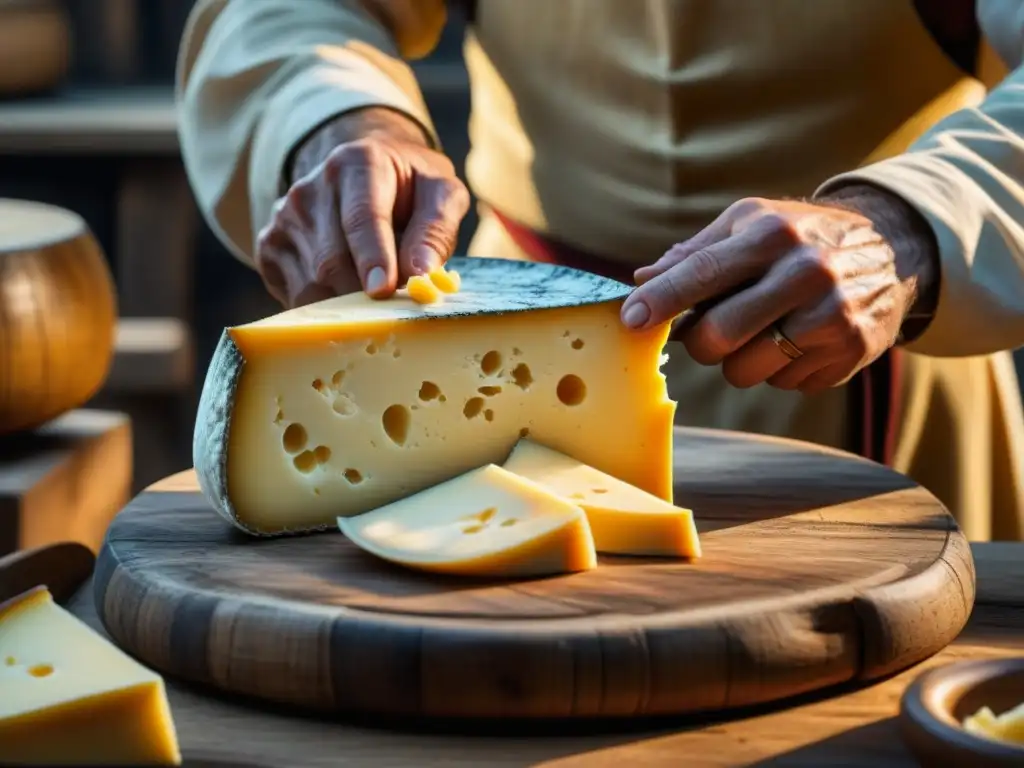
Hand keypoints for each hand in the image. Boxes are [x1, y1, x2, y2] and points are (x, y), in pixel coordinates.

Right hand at [255, 107, 470, 307]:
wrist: (365, 174)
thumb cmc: (410, 189)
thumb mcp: (440, 194)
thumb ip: (436, 230)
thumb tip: (422, 274)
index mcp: (358, 163)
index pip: (362, 216)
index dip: (372, 256)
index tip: (383, 289)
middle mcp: (311, 188)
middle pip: (331, 260)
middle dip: (365, 294)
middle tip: (396, 310)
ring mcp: (284, 218)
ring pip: (310, 284)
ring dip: (347, 306)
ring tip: (374, 300)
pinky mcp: (269, 246)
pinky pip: (294, 296)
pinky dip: (325, 309)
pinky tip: (347, 295)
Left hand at [621, 187, 938, 394]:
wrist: (892, 251)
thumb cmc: (800, 236)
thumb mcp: (751, 224)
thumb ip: (694, 253)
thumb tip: (640, 282)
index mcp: (773, 235)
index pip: (703, 273)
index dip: (661, 301)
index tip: (630, 319)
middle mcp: (807, 274)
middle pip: (718, 336)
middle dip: (699, 341)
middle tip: (708, 330)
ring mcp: (833, 318)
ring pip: (745, 371)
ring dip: (737, 360)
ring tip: (759, 331)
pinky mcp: (850, 353)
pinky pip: (783, 383)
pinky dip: (778, 369)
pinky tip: (796, 339)